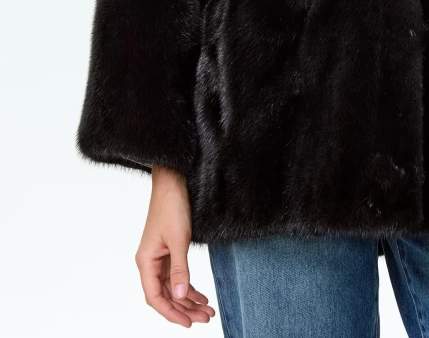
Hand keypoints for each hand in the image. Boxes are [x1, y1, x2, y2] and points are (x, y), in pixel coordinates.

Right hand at [134, 164, 215, 326]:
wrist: (173, 181)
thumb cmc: (172, 206)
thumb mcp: (179, 239)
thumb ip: (180, 269)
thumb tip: (182, 295)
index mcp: (145, 261)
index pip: (155, 297)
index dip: (171, 313)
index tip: (188, 323)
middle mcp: (150, 262)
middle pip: (166, 295)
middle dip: (185, 308)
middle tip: (205, 318)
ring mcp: (159, 257)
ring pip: (173, 287)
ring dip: (189, 299)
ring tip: (207, 309)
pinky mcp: (168, 250)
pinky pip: (177, 275)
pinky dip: (189, 285)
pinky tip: (201, 295)